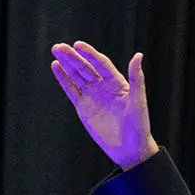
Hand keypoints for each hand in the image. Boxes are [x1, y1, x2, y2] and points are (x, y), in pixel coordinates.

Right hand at [49, 41, 159, 169]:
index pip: (100, 63)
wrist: (129, 149)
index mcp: (117, 82)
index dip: (89, 54)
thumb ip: (136, 78)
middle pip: (85, 68)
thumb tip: (138, 55)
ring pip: (77, 76)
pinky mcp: (83, 108)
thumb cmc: (139, 125)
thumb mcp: (138, 101)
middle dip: (72, 57)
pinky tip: (56, 67)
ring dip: (66, 64)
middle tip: (59, 47)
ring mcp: (92, 96)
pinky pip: (71, 90)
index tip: (78, 45)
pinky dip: (63, 79)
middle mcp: (103, 86)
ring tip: (56, 51)